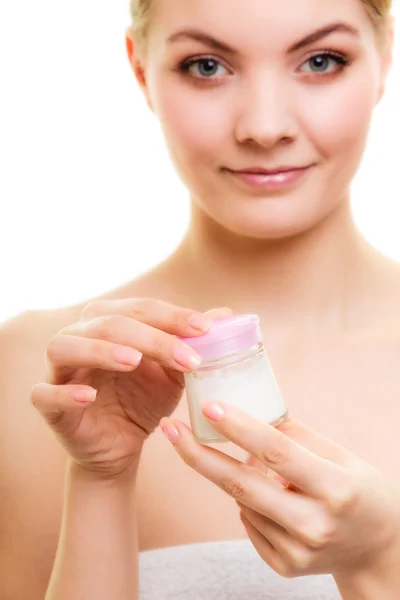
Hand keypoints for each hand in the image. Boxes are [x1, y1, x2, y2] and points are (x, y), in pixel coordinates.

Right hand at [30, 298, 231, 477]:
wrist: (120, 445)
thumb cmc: (144, 400)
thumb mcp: (173, 373)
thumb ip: (192, 343)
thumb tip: (225, 315)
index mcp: (110, 322)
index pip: (141, 309)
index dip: (173, 317)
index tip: (205, 329)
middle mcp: (79, 336)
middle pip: (108, 323)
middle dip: (151, 337)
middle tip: (187, 358)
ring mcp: (59, 369)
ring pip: (66, 346)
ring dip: (100, 350)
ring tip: (134, 361)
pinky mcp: (47, 403)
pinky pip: (45, 393)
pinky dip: (65, 392)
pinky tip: (89, 396)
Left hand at [160, 401, 399, 583]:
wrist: (375, 548)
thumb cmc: (360, 491)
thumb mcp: (341, 456)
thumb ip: (296, 436)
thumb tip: (251, 411)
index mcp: (335, 489)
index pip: (277, 452)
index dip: (239, 428)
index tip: (208, 406)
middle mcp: (313, 525)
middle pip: (242, 485)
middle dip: (200, 455)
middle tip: (170, 428)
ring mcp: (296, 551)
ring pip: (242, 502)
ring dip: (236, 476)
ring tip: (259, 465)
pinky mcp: (283, 566)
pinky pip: (248, 522)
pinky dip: (249, 502)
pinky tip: (272, 497)